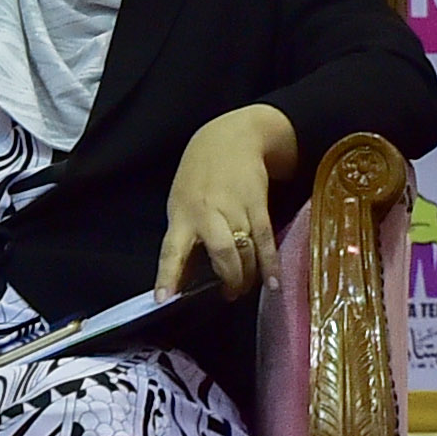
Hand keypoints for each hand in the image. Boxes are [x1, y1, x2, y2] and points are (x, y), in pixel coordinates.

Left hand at [157, 106, 295, 299]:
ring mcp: (236, 208)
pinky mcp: (259, 205)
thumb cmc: (200, 173)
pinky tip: (273, 281)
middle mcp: (208, 213)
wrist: (233, 136)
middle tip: (229, 295)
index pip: (172, 251)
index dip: (168, 275)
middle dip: (229, 278)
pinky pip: (266, 239)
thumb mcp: (181, 202)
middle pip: (222, 252)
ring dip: (248, 275)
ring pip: (246, 249)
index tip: (163, 299)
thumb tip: (188, 276)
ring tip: (245, 288)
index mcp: (182, 214)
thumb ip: (185, 236)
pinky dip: (271, 263)